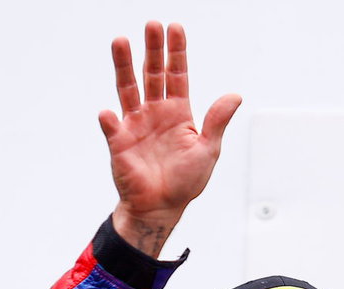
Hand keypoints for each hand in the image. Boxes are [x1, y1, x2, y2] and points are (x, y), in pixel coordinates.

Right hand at [99, 21, 239, 256]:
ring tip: (120, 42)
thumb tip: (235, 95)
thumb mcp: (208, 150)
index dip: (176, 52)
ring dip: (124, 66)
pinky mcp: (120, 144)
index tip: (174, 27)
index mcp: (177, 111)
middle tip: (152, 24)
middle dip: (152, 49)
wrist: (162, 207)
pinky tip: (109, 113)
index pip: (177, 74)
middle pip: (152, 74)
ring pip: (128, 89)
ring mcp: (135, 125)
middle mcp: (154, 112)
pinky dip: (110, 121)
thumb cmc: (185, 181)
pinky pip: (113, 128)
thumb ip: (216, 121)